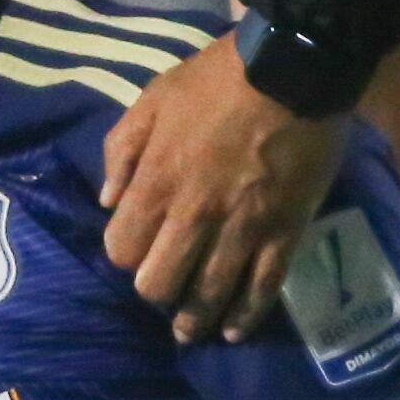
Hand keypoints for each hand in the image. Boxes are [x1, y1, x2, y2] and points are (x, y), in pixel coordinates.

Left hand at [99, 36, 350, 341]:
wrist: (293, 69)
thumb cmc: (218, 79)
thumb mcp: (154, 98)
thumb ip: (122, 149)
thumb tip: (107, 200)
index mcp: (158, 181)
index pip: (122, 249)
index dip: (124, 254)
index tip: (134, 249)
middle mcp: (194, 215)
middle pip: (159, 284)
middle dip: (156, 290)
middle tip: (165, 284)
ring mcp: (241, 229)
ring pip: (209, 296)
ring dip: (195, 319)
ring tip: (191, 329)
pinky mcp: (284, 232)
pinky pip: (263, 287)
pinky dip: (246, 315)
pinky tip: (235, 330)